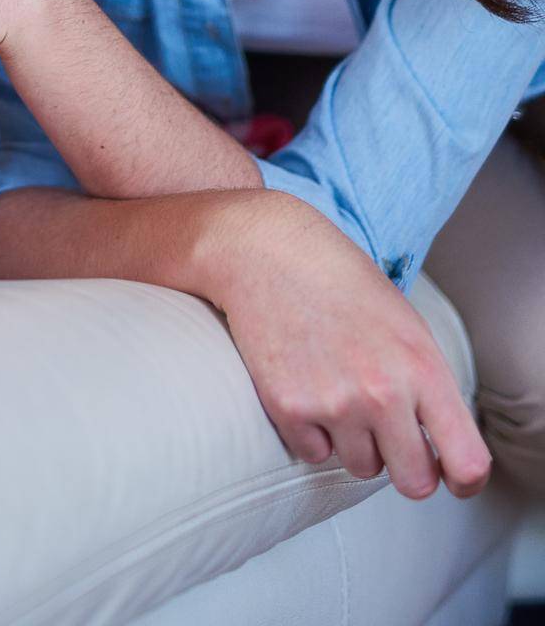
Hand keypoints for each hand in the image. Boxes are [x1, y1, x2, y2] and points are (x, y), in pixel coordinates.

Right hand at [210, 193, 491, 500]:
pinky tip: (303, 386)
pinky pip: (314, 453)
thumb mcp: (405, 326)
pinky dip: (311, 432)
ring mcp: (334, 403)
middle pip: (415, 482)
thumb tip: (440, 443)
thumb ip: (427, 386)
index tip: (453, 478)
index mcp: (422, 369)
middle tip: (386, 437)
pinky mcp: (287, 407)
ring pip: (362, 467)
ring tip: (335, 390)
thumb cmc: (340, 283)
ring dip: (353, 442)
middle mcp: (382, 393)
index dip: (463, 480)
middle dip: (404, 466)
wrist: (266, 251)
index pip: (467, 462)